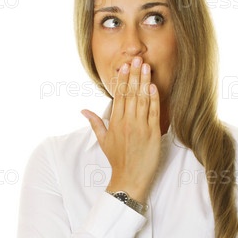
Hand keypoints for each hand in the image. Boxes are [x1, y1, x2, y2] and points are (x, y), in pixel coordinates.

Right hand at [81, 56, 161, 202]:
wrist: (129, 178)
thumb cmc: (117, 160)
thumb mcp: (103, 140)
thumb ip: (95, 122)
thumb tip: (83, 110)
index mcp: (115, 122)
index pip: (119, 96)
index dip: (122, 79)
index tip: (124, 66)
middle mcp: (127, 122)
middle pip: (130, 94)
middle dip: (134, 75)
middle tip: (137, 59)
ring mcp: (140, 127)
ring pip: (142, 100)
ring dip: (144, 82)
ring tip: (146, 67)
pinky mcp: (152, 133)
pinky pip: (153, 112)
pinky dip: (154, 99)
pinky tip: (153, 87)